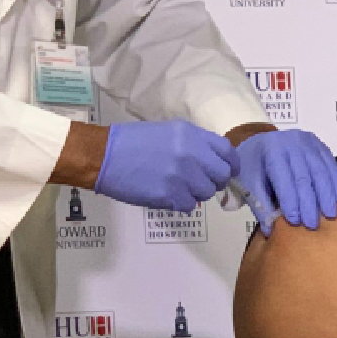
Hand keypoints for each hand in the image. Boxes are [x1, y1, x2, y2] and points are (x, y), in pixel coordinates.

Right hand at [92, 120, 236, 212]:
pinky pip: (189, 205)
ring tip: (176, 186)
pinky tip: (165, 193)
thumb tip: (212, 162)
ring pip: (206, 193)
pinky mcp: (170, 195)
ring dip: (195, 193)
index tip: (227, 171)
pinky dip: (180, 203)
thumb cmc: (133, 142)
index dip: (230, 164)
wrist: (106, 156)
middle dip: (214, 181)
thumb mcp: (168, 132)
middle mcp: (192, 153)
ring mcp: (182, 176)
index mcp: (192, 135)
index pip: (227, 151)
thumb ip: (193, 144)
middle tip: (199, 182)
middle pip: (222, 175)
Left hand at [235, 129, 336, 234]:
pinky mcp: (319, 144)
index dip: (290, 200)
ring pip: (320, 170)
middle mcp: (291, 142)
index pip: (283, 178)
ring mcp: (307, 142)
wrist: (259, 145)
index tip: (296, 221)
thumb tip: (271, 231)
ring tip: (331, 215)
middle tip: (314, 225)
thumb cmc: (252, 167)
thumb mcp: (249, 184)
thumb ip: (261, 206)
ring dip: (327, 195)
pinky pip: (331, 164)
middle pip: (304, 176)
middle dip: (310, 202)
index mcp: (271, 151)